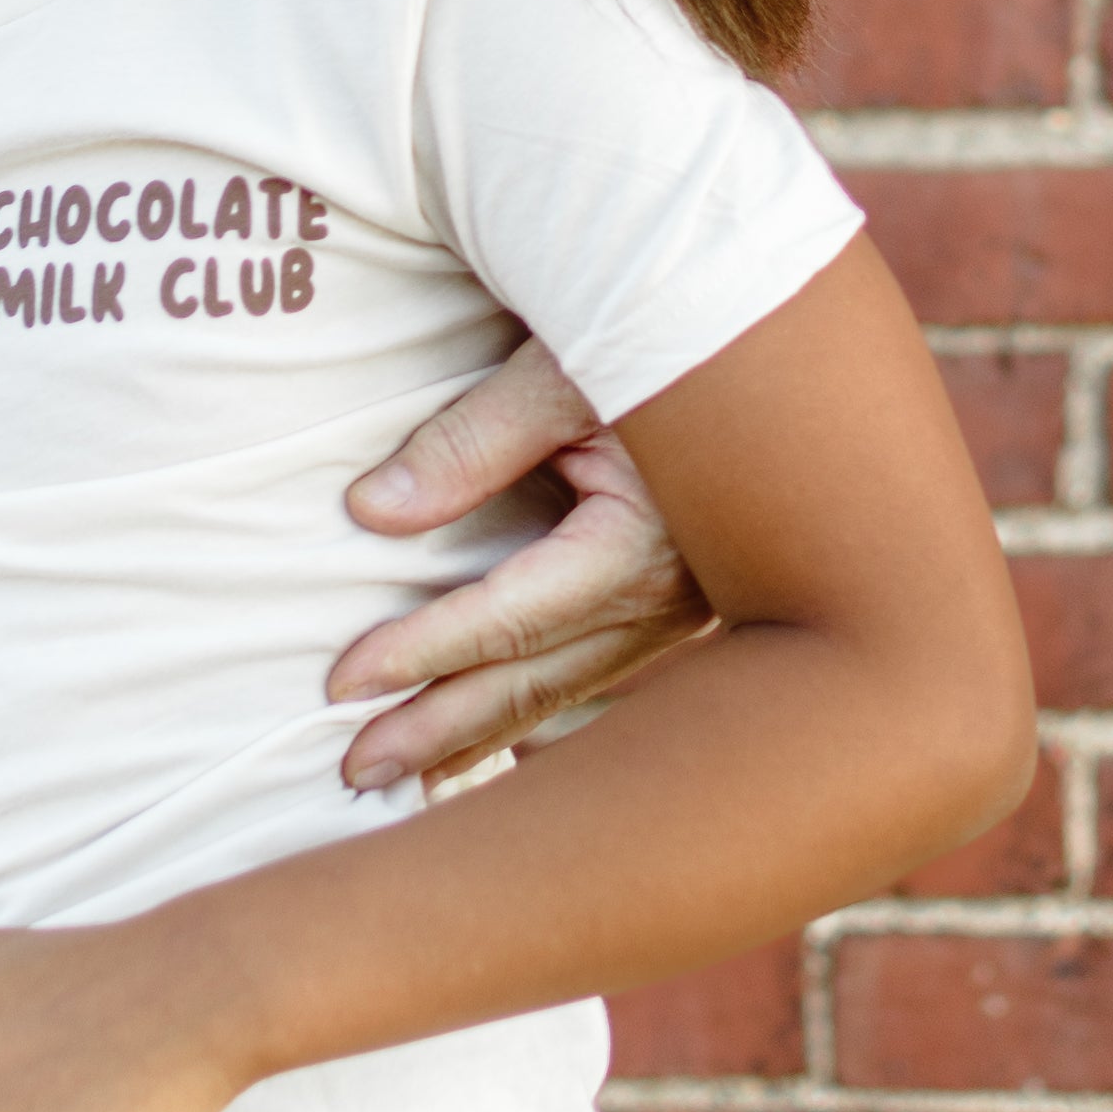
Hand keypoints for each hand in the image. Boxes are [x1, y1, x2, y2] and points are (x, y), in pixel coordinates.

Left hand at [331, 342, 709, 792]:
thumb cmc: (664, 331)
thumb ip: (470, 443)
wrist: (766, 335)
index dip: (422, 652)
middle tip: (355, 770)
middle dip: (440, 728)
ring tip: (407, 780)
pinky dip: (538, 711)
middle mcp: (669, 598)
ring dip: (484, 735)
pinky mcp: (682, 600)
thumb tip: (371, 513)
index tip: (345, 683)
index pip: (509, 619)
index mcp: (641, 545)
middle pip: (537, 682)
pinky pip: (598, 672)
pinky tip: (496, 742)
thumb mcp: (561, 371)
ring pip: (570, 691)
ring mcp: (682, 608)